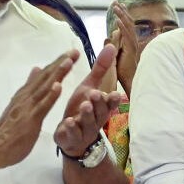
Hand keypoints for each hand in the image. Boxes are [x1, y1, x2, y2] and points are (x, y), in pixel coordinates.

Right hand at [0, 51, 77, 167]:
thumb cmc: (8, 130)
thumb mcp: (20, 105)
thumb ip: (29, 88)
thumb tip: (36, 69)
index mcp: (26, 94)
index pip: (44, 75)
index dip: (57, 63)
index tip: (70, 53)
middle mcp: (26, 96)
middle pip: (46, 76)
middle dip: (61, 63)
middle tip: (75, 51)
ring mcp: (28, 107)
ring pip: (45, 87)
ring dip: (57, 73)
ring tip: (69, 61)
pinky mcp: (30, 119)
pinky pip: (42, 106)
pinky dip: (50, 95)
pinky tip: (58, 86)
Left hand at [54, 43, 125, 157]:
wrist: (71, 137)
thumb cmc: (81, 109)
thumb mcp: (89, 87)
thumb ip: (100, 69)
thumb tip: (111, 46)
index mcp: (101, 107)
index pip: (110, 103)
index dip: (112, 100)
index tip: (115, 94)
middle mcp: (96, 119)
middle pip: (100, 112)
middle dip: (98, 104)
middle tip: (94, 94)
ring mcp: (85, 130)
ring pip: (88, 123)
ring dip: (86, 114)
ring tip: (84, 106)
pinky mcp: (72, 138)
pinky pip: (73, 134)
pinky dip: (71, 128)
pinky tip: (68, 122)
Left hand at [110, 2, 140, 94]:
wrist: (129, 87)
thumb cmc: (124, 75)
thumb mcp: (115, 58)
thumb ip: (113, 46)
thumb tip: (107, 37)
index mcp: (129, 45)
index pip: (126, 27)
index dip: (122, 16)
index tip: (118, 7)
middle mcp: (133, 44)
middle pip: (128, 24)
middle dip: (122, 12)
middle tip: (116, 2)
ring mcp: (133, 47)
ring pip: (128, 28)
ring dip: (122, 16)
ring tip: (115, 6)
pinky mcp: (131, 52)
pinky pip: (127, 37)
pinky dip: (122, 28)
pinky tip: (116, 21)